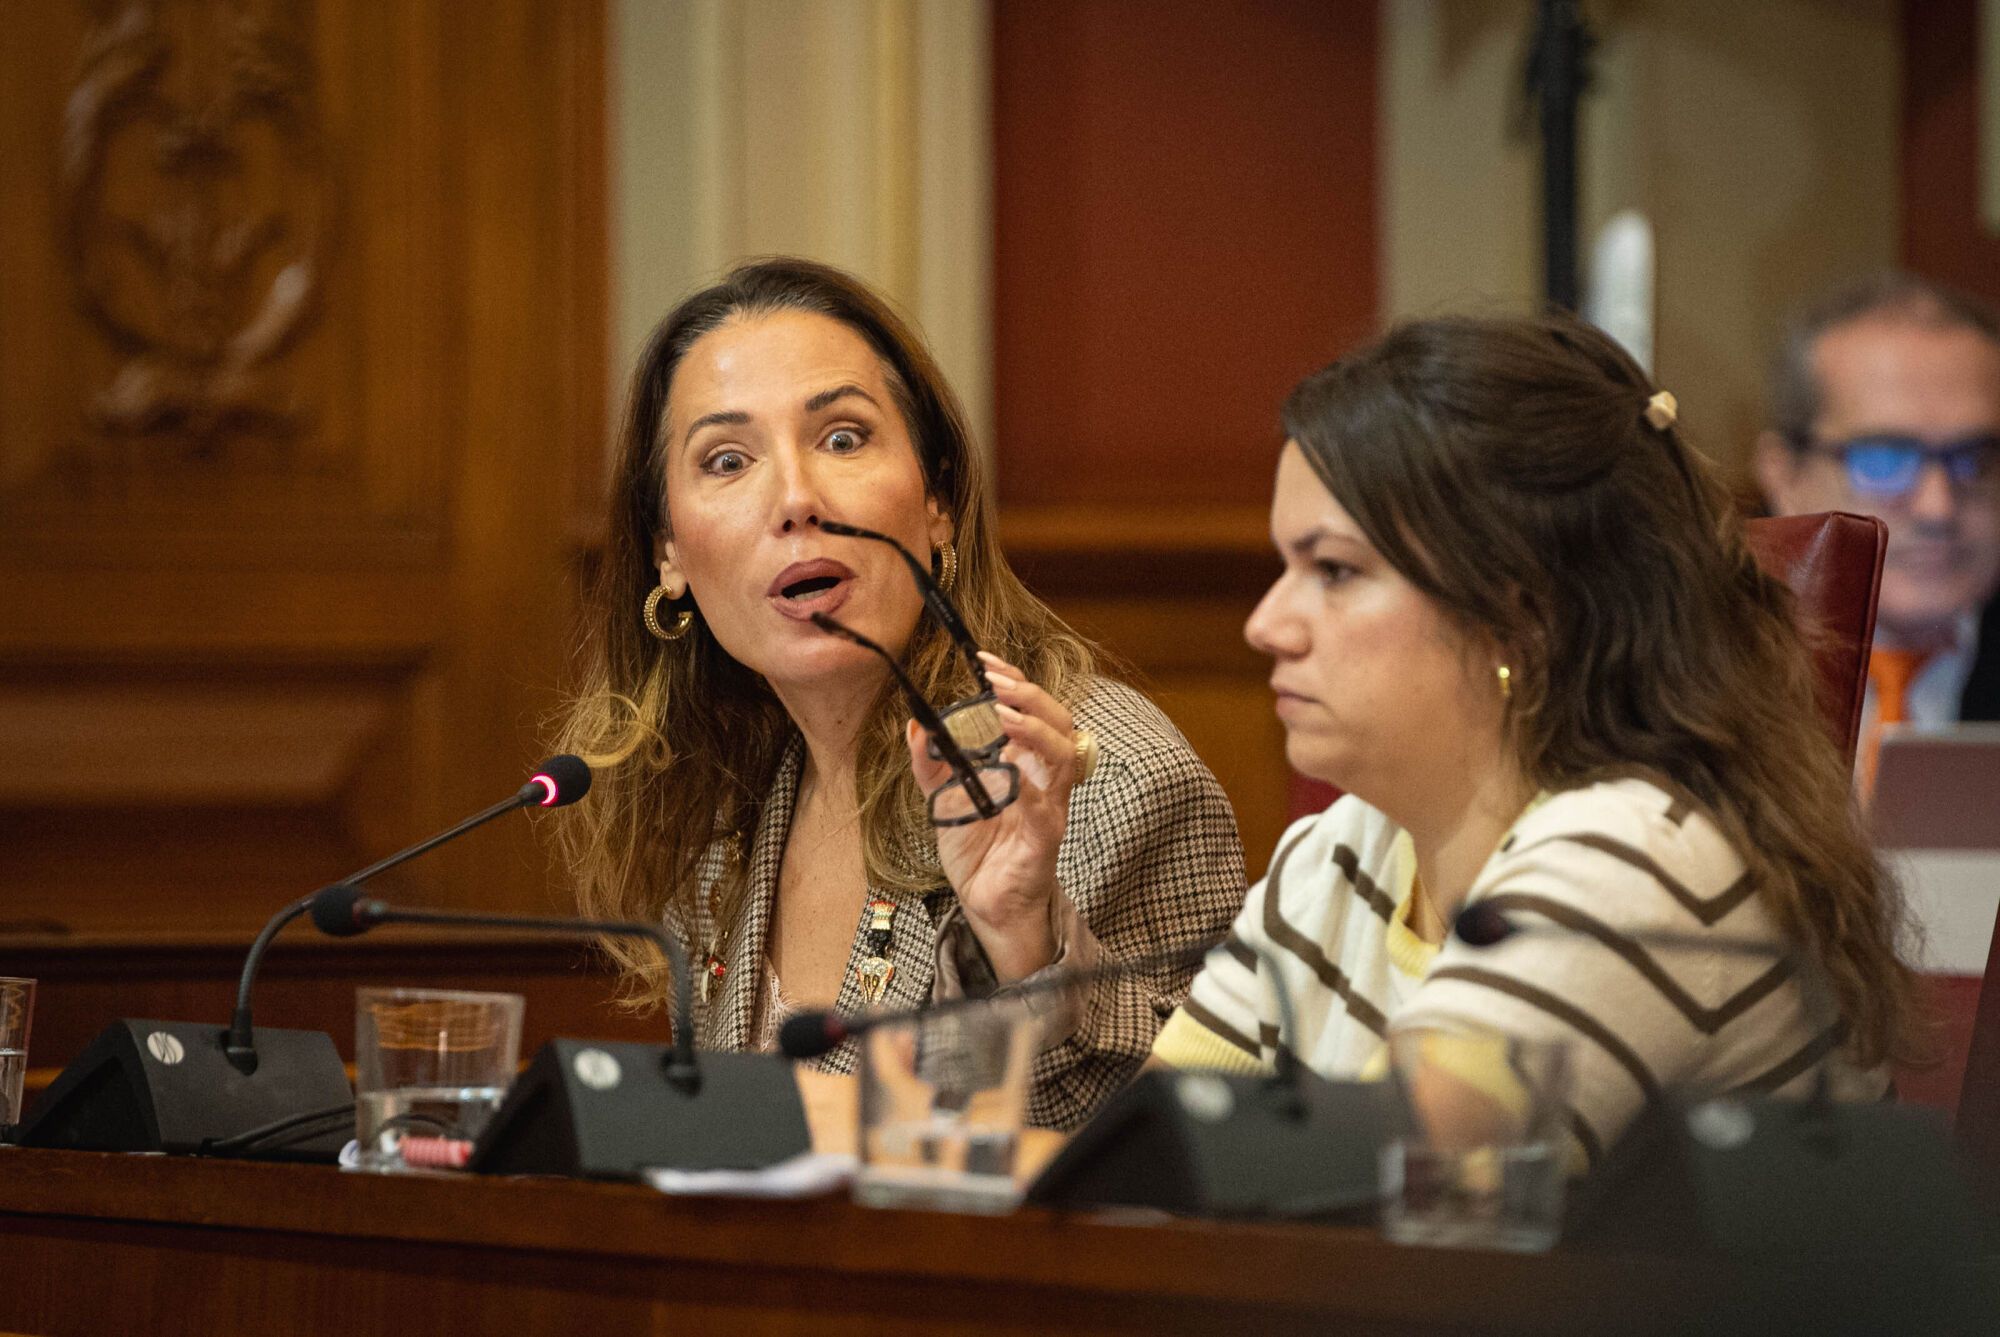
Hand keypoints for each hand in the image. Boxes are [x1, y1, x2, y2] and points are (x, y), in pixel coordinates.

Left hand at [905, 651, 1079, 981]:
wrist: (987, 903)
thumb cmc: (977, 850)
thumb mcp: (944, 799)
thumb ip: (931, 764)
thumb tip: (915, 725)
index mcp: (1024, 763)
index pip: (1033, 710)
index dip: (1016, 682)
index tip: (986, 662)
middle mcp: (1044, 780)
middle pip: (1059, 724)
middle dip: (1031, 697)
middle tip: (997, 684)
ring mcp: (1049, 808)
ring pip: (1064, 759)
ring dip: (1037, 732)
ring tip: (1005, 716)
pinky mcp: (1044, 841)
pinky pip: (1046, 812)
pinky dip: (1032, 792)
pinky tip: (1013, 775)